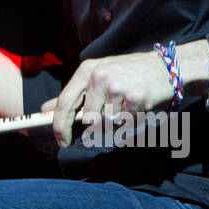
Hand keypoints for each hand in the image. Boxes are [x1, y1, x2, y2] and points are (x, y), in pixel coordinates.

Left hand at [40, 50, 174, 147]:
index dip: (60, 125)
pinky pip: (125, 122)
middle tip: (113, 114)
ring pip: (107, 122)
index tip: (61, 141)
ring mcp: (116, 86)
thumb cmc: (127, 74)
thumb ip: (73, 95)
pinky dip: (131, 119)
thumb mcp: (97, 77)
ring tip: (127, 104)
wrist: (164, 68)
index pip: (64, 103)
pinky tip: (138, 104)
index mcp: (86, 70)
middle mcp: (98, 76)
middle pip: (88, 119)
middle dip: (98, 124)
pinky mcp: (134, 97)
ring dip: (117, 120)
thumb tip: (45, 110)